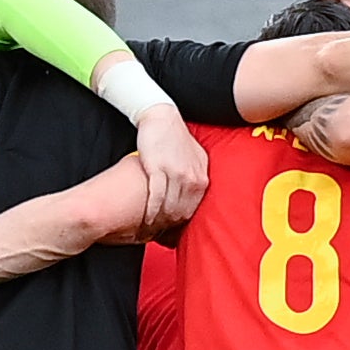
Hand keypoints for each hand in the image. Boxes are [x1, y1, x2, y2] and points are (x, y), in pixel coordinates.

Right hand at [130, 102, 205, 229]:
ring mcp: (176, 175)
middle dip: (171, 225)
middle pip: (183, 211)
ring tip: (151, 228)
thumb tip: (198, 189)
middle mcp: (193, 178)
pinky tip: (146, 219)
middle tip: (160, 233)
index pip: (195, 208)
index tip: (173, 229)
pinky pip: (156, 199)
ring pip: (169, 208)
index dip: (183, 221)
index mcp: (202, 176)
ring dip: (161, 221)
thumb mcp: (194, 156)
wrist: (161, 117)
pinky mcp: (158, 171)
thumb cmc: (174, 137)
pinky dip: (151, 212)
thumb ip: (197, 173)